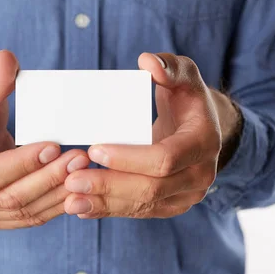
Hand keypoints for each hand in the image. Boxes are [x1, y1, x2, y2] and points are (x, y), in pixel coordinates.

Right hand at [0, 50, 89, 228]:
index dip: (23, 163)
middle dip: (48, 179)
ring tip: (84, 171)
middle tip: (80, 159)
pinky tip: (76, 189)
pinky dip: (53, 205)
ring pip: (22, 212)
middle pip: (9, 198)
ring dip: (57, 194)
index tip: (55, 146)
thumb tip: (7, 59)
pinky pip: (27, 218)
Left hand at [63, 53, 239, 218]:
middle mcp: (200, 175)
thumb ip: (169, 66)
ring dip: (105, 203)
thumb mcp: (184, 75)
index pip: (165, 158)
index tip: (94, 150)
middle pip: (152, 188)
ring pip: (144, 205)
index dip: (129, 158)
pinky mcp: (171, 205)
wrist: (202, 128)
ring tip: (70, 199)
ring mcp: (187, 195)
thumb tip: (148, 62)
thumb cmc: (187, 98)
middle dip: (110, 185)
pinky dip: (110, 210)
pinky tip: (83, 208)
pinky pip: (140, 211)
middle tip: (72, 180)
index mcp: (204, 142)